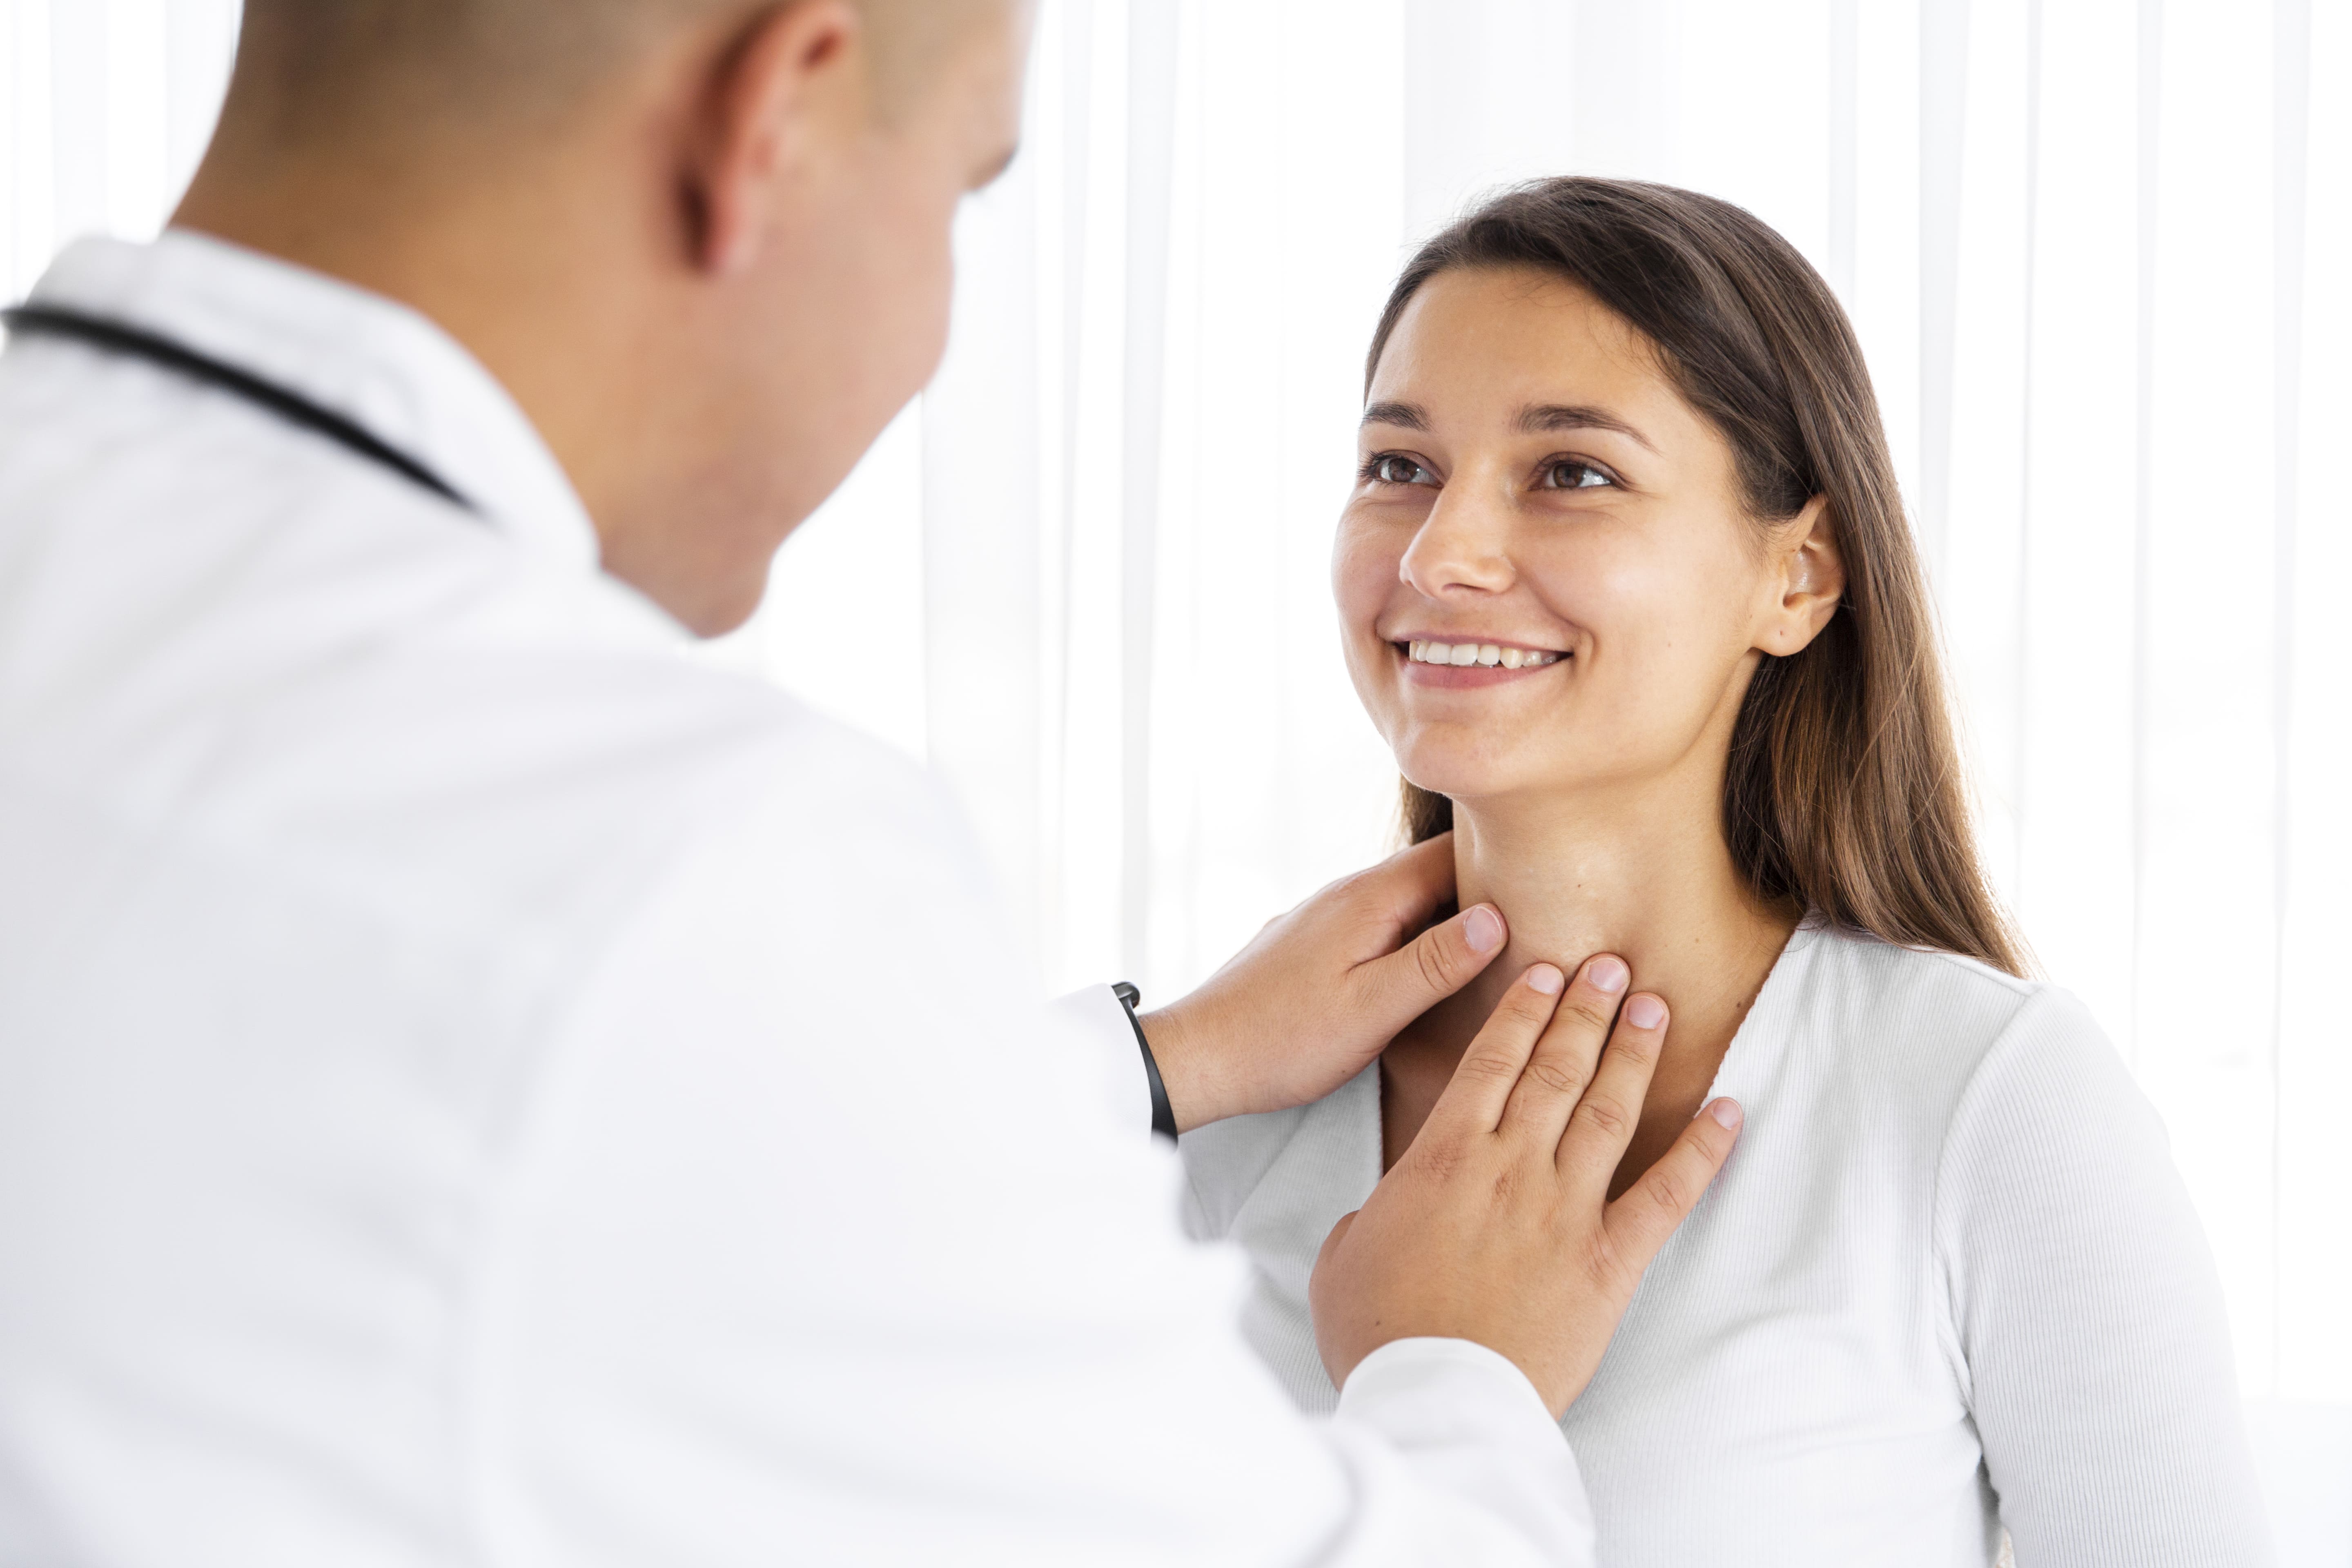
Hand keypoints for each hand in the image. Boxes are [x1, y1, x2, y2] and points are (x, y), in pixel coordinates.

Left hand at [1138, 834, 1506, 1132]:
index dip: (1507, 863)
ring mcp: (1328, 914)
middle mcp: (1348, 892)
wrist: (1198, 1055)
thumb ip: (1435, 963)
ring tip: (1497, 949)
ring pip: (1408, 898)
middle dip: (1485, 889)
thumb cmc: (1282, 1041)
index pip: (1456, 852)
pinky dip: (1414, 934)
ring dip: (1450, 915)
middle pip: (1436, 871)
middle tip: (1542, 922)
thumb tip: (1498, 918)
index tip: (1553, 886)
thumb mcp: (1371, 1010)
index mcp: (1369, 898)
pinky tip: (1429, 969)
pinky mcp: (1316, 940)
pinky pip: (1381, 921)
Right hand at [1307, 955, 1741, 1417]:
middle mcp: (1511, 1167)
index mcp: (1444, 1158)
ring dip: (1633, 1053)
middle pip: (1556, 1069)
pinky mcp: (1609, 1261)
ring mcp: (1565, 1210)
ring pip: (1608, 1110)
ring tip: (1654, 1006)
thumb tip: (1378, 1215)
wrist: (1436, 1396)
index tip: (1546, 972)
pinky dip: (1703, 1150)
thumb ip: (1369, 1217)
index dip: (1523, 1011)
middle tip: (1610, 965)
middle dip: (1584, 1010)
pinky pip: (1668, 1194)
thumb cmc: (1379, 1333)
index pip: (1493, 1062)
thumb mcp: (1343, 1256)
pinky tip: (1729, 1111)